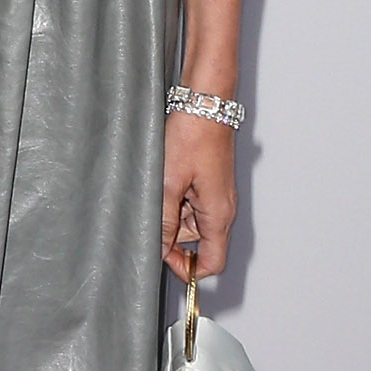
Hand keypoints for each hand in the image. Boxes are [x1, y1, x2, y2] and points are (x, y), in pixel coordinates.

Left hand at [162, 108, 237, 277]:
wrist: (204, 102)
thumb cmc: (192, 135)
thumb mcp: (168, 183)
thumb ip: (163, 220)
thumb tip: (158, 250)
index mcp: (218, 214)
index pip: (212, 261)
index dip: (188, 267)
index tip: (163, 258)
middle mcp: (221, 207)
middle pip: (196, 241)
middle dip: (171, 234)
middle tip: (150, 214)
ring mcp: (214, 194)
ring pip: (188, 220)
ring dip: (169, 213)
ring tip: (156, 190)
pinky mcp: (205, 181)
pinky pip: (188, 201)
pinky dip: (172, 198)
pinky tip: (161, 181)